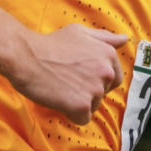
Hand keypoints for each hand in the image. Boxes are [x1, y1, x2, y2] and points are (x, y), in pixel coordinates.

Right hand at [10, 25, 127, 125]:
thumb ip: (104, 37)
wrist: (26, 56)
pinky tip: (59, 99)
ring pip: (93, 106)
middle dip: (88, 90)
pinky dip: (71, 113)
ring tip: (61, 88)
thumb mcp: (79, 32)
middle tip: (68, 79)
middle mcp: (106, 72)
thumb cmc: (50, 43)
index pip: (114, 78)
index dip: (95, 77)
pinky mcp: (81, 106)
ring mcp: (94, 90)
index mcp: (108, 55)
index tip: (78, 72)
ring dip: (79, 102)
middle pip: (103, 93)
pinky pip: (83, 118)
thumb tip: (124, 39)